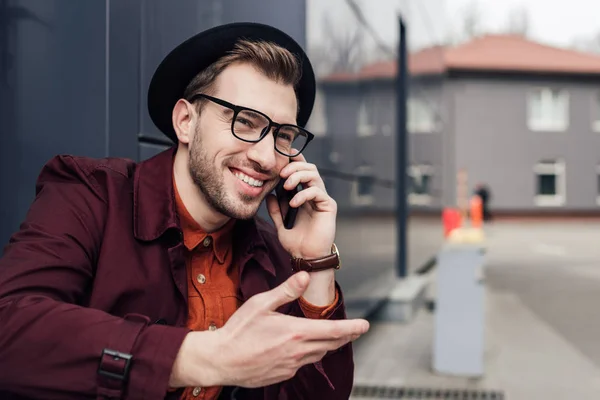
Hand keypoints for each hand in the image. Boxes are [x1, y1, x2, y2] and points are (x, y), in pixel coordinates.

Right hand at [169, 272, 368, 387]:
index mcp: (295, 332)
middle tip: (356, 330)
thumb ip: (285, 291)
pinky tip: (302, 347)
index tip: (365, 325)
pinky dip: (309, 354)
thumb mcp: (260, 304)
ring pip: (318, 355)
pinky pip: (303, 364)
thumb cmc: (238, 330)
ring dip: (328, 345)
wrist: (220, 360)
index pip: (333, 331)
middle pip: (330, 345)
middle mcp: (297, 351)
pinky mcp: (283, 374)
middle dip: (346, 337)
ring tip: (334, 337)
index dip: (352, 328)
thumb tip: (305, 276)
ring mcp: (291, 366)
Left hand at [266, 153, 335, 258]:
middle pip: (309, 168)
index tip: (282, 159)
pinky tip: (293, 203)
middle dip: (294, 167)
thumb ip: (275, 210)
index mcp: (304, 196)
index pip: (302, 171)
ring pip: (314, 175)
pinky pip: (317, 191)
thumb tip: (269, 195)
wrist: (307, 257)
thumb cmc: (296, 244)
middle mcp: (315, 194)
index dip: (294, 161)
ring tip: (286, 185)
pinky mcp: (328, 206)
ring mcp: (322, 199)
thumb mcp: (280, 224)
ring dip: (298, 176)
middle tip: (281, 174)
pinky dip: (303, 194)